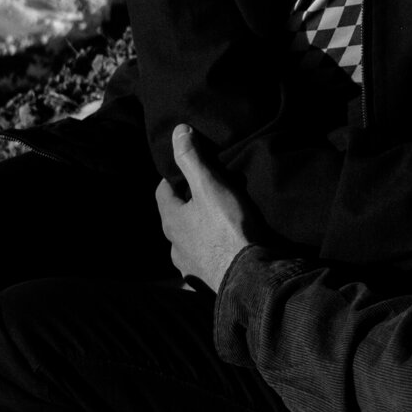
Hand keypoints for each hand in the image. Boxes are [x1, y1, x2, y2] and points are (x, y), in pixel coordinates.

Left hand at [156, 124, 257, 292]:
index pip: (162, 191)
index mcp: (171, 221)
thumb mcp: (210, 185)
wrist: (249, 275)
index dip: (174, 177)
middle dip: (188, 202)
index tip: (188, 168)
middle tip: (209, 189)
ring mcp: (188, 266)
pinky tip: (222, 247)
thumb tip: (177, 131)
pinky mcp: (205, 280)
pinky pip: (202, 260)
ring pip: (188, 240)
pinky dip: (209, 251)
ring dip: (198, 229)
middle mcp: (174, 245)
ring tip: (218, 219)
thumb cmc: (228, 227)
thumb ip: (192, 159)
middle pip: (176, 216)